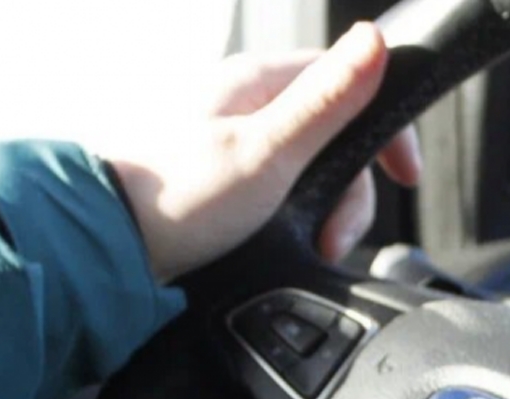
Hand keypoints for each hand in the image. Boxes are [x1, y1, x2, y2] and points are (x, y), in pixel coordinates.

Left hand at [102, 22, 419, 282]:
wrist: (104, 246)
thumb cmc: (174, 199)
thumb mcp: (267, 150)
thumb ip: (326, 100)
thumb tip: (374, 40)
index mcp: (256, 83)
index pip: (349, 81)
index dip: (386, 129)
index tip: (405, 176)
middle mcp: (243, 104)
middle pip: (334, 135)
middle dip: (349, 193)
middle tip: (335, 236)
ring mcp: (230, 140)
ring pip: (310, 168)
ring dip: (323, 211)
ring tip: (308, 246)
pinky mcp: (219, 179)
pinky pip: (280, 191)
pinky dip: (294, 219)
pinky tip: (281, 240)